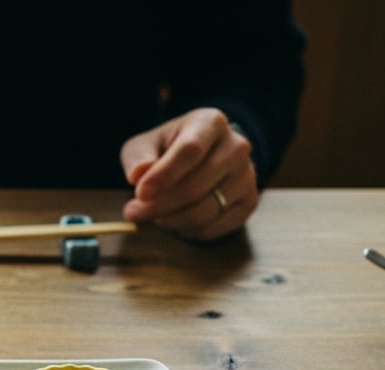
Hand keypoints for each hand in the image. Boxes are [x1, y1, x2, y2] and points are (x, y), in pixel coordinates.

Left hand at [119, 108, 257, 241]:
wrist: (205, 155)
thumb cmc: (169, 149)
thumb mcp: (146, 144)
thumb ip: (138, 157)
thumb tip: (137, 175)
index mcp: (210, 122)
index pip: (190, 151)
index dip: (163, 176)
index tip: (139, 194)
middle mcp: (237, 147)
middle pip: (195, 187)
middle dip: (159, 206)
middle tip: (134, 212)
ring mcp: (247, 175)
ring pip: (205, 211)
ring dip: (171, 221)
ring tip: (154, 215)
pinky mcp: (249, 202)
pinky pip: (214, 228)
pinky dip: (188, 231)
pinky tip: (175, 222)